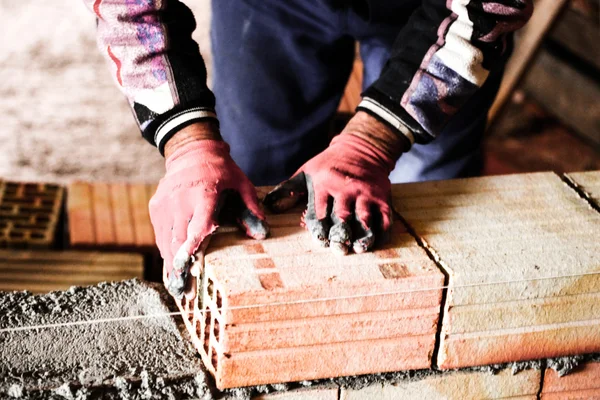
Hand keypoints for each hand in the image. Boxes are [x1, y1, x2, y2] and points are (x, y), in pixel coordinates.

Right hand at [149, 123, 268, 298]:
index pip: (197, 224)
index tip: (189, 268)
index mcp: (202, 194)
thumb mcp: (242, 184)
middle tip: (186, 293)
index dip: (192, 247)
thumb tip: (261, 234)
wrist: (191, 151)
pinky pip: (161, 236)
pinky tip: (172, 272)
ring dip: (171, 266)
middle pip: (178, 240)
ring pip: (166, 241)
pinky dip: (166, 253)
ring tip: (178, 290)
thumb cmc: (222, 172)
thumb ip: (251, 209)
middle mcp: (179, 201)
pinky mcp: (156, 208)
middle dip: (181, 268)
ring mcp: (164, 205)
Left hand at [264, 112, 408, 254]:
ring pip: (364, 219)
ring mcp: (365, 193)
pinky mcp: (382, 197)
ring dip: (361, 236)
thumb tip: (269, 206)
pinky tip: (375, 243)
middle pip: (342, 217)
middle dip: (339, 235)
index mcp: (324, 183)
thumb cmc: (329, 165)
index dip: (318, 228)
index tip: (320, 240)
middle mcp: (345, 189)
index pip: (319, 211)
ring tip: (357, 248)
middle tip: (338, 248)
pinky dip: (380, 232)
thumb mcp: (306, 172)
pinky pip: (383, 218)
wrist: (362, 149)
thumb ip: (288, 190)